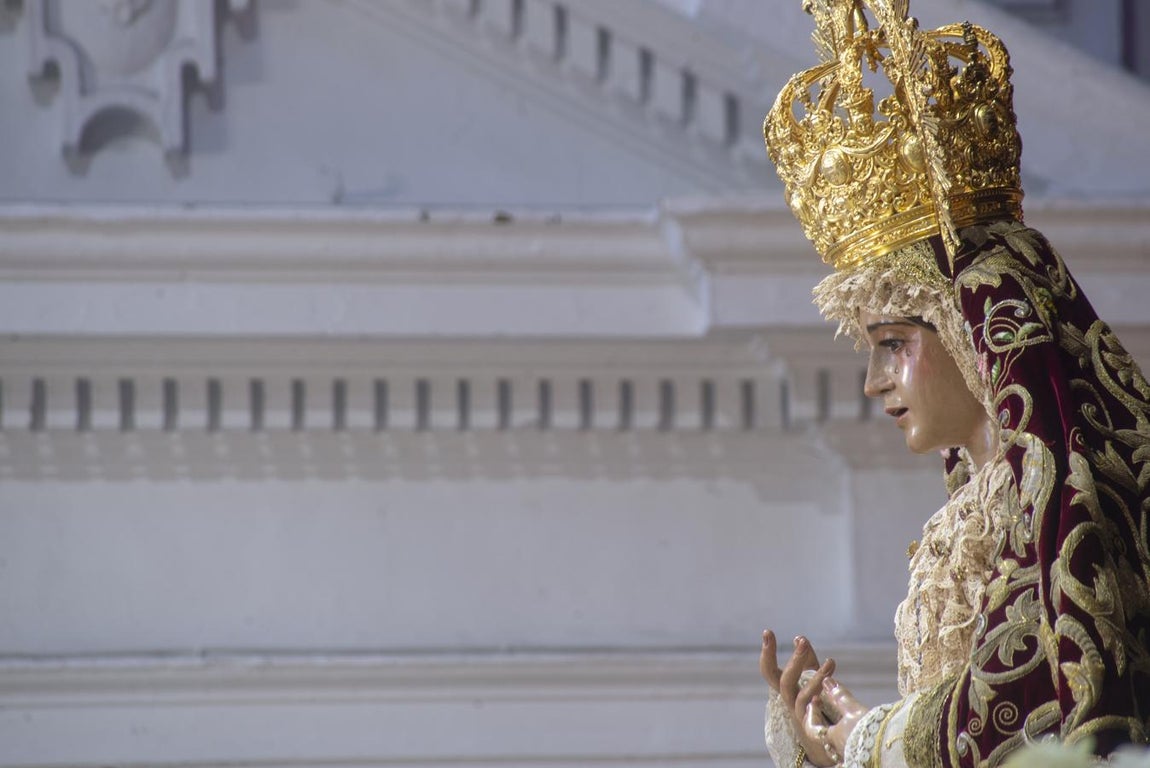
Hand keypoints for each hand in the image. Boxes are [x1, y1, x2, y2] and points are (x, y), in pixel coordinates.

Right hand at [760, 630, 867, 765]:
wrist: (819, 739)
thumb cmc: (812, 702)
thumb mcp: (810, 677)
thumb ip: (806, 659)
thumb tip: (799, 637)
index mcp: (784, 687)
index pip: (768, 669)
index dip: (767, 652)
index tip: (768, 632)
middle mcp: (788, 701)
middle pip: (784, 681)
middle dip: (794, 661)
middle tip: (802, 642)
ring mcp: (799, 715)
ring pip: (802, 697)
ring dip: (815, 678)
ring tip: (830, 662)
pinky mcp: (813, 729)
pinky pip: (813, 718)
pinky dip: (817, 704)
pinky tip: (827, 691)